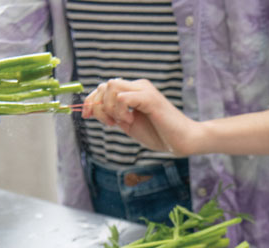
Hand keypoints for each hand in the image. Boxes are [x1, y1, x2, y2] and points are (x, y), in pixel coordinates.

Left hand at [82, 78, 200, 154]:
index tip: (86, 115)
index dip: (91, 100)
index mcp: (133, 91)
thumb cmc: (160, 134)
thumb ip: (113, 115)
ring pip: (111, 87)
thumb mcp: (129, 125)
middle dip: (98, 106)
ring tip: (123, 122)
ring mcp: (144, 90)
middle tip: (111, 124)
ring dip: (110, 108)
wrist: (182, 141)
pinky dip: (120, 111)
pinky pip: (122, 97)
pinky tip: (130, 121)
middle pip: (104, 85)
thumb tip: (93, 109)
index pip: (104, 87)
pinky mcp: (149, 97)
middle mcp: (138, 86)